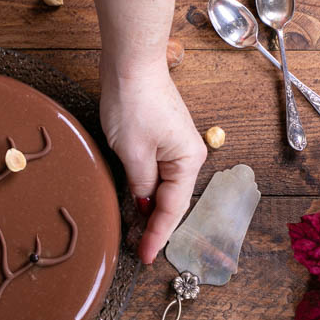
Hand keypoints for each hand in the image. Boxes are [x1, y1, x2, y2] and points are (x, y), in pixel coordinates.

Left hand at [100, 62, 206, 263]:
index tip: (144, 256)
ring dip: (150, 209)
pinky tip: (135, 202)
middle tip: (136, 250)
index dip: (157, 235)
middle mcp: (188, 155)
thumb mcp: (133, 153)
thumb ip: (141, 184)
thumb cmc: (134, 102)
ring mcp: (176, 145)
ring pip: (164, 187)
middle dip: (155, 226)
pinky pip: (158, 172)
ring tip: (134, 234)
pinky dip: (147, 189)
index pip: (173, 208)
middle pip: (173, 200)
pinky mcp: (162, 137)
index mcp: (188, 160)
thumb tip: (144, 204)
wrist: (131, 63)